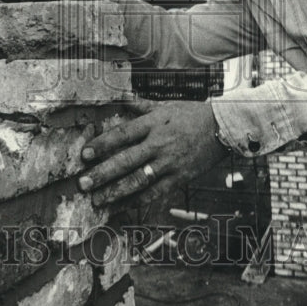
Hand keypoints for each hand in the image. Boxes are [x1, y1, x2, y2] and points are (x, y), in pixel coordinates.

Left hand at [78, 100, 228, 206]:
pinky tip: (121, 208)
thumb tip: (121, 96)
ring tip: (97, 200)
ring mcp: (170, 163)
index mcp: (154, 123)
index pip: (123, 134)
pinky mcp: (179, 178)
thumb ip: (141, 105)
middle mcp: (159, 143)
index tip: (85, 154)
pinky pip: (155, 193)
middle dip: (103, 173)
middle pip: (127, 160)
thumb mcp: (166, 105)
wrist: (223, 128)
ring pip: (139, 180)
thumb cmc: (192, 115)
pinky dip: (138, 202)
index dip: (103, 144)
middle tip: (83, 183)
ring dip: (116, 192)